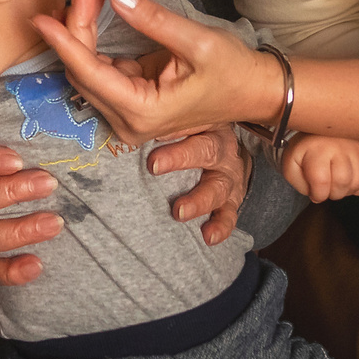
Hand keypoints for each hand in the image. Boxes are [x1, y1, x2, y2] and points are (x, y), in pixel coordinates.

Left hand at [32, 0, 280, 148]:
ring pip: (88, 71)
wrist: (256, 92)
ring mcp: (129, 115)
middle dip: (77, 27)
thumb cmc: (234, 72)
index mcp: (142, 112)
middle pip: (83, 72)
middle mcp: (129, 121)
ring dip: (84, 32)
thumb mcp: (197, 42)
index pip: (89, 73)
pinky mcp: (133, 103)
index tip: (42, 18)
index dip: (64, 42)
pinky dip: (95, 41)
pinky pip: (102, 71)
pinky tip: (97, 10)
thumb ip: (153, 20)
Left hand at [150, 125, 247, 244]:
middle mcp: (221, 148)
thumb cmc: (189, 138)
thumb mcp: (180, 124)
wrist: (221, 155)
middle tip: (154, 166)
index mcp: (206, 124)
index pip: (191, 122)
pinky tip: (208, 235)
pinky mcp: (231, 200)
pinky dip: (220, 226)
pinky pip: (229, 214)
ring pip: (218, 187)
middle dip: (180, 158)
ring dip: (199, 200)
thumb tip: (126, 122)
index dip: (173, 127)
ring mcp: (228, 177)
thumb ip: (156, 125)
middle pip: (206, 150)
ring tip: (179, 211)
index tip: (152, 132)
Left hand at [280, 135, 358, 201]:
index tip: (314, 193)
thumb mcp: (291, 164)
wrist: (319, 129)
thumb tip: (317, 196)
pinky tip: (348, 182)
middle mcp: (339, 147)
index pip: (321, 181)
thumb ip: (299, 183)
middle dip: (333, 193)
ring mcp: (355, 149)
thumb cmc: (305, 150)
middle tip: (326, 188)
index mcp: (317, 149)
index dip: (318, 195)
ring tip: (336, 184)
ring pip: (358, 182)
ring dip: (346, 191)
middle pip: (343, 182)